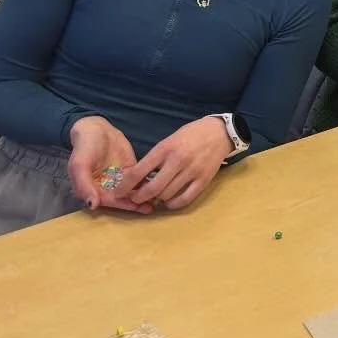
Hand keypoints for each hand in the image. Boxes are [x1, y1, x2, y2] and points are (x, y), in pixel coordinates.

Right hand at [68, 116, 149, 213]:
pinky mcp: (130, 171)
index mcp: (92, 190)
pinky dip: (147, 183)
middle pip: (122, 200)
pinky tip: (159, 186)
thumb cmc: (85, 147)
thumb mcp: (80, 165)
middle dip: (135, 204)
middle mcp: (106, 189)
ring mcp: (119, 180)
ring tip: (157, 200)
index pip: (108, 202)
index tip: (135, 207)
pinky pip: (139, 180)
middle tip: (150, 208)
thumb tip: (93, 205)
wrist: (97, 130)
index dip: (121, 205)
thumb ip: (83, 185)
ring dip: (143, 197)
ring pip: (132, 192)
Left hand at [116, 116, 232, 211]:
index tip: (118, 192)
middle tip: (135, 198)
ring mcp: (192, 171)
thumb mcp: (168, 141)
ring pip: (167, 195)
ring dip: (157, 199)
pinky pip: (185, 199)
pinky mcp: (204, 180)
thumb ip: (154, 158)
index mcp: (166, 148)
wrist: (219, 132)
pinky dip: (173, 204)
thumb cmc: (190, 135)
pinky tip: (169, 201)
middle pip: (152, 188)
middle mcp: (178, 161)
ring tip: (154, 196)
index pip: (139, 172)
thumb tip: (135, 177)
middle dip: (139, 197)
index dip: (125, 186)